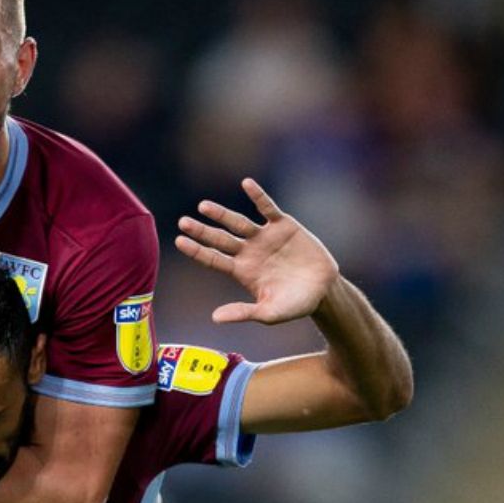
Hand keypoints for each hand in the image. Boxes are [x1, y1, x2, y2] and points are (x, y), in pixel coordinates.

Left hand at [175, 178, 338, 324]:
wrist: (324, 291)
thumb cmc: (295, 305)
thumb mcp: (269, 313)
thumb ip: (243, 313)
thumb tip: (215, 318)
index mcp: (242, 271)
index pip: (213, 259)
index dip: (197, 250)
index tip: (180, 241)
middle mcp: (249, 251)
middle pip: (220, 239)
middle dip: (202, 231)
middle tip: (183, 222)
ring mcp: (264, 237)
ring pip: (239, 222)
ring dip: (221, 214)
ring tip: (203, 206)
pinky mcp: (283, 226)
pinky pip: (268, 208)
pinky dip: (258, 196)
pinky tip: (246, 184)